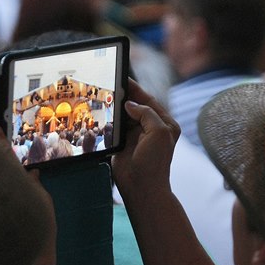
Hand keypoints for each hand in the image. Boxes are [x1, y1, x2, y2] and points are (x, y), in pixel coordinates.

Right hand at [112, 79, 180, 198]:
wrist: (142, 188)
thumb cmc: (155, 162)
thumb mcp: (159, 133)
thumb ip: (147, 113)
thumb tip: (130, 104)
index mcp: (164, 123)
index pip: (148, 100)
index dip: (135, 88)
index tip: (122, 76)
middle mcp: (150, 127)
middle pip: (134, 105)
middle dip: (123, 96)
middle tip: (108, 83)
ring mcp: (136, 135)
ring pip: (123, 115)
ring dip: (114, 107)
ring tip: (102, 94)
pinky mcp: (122, 143)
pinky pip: (114, 126)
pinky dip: (108, 119)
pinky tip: (100, 112)